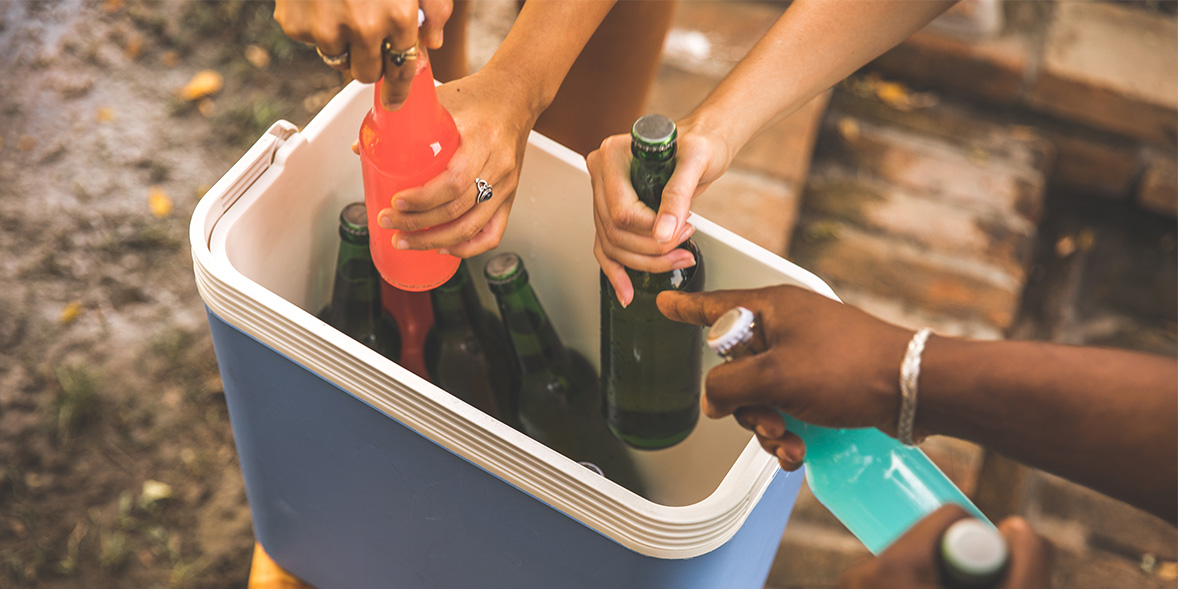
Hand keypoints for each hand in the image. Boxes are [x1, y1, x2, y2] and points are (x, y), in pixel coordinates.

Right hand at [274, 0, 451, 108]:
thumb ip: (435, 7)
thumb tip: (433, 43)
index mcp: (397, 17)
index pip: (402, 71)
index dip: (399, 90)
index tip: (395, 101)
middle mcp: (362, 29)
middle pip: (366, 73)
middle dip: (371, 59)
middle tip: (369, 34)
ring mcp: (325, 29)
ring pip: (337, 60)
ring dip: (343, 43)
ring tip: (344, 7)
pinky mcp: (295, 25)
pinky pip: (311, 40)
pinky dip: (316, 25)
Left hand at [373, 69, 535, 256]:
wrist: (515, 96)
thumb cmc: (476, 97)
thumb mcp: (440, 101)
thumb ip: (402, 122)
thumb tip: (360, 150)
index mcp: (482, 139)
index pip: (454, 181)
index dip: (423, 199)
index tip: (396, 202)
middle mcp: (498, 166)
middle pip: (458, 209)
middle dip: (418, 223)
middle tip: (389, 223)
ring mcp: (506, 185)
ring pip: (471, 226)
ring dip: (435, 240)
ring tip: (406, 241)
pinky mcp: (510, 196)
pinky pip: (492, 232)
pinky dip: (467, 246)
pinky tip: (444, 248)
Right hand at [588, 119, 731, 306]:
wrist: (702, 142)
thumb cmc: (699, 142)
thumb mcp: (695, 162)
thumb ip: (677, 196)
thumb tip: (664, 233)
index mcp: (612, 156)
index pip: (621, 211)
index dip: (651, 230)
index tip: (681, 229)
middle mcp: (601, 174)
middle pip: (615, 231)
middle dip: (652, 248)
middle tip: (684, 243)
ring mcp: (603, 194)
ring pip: (612, 244)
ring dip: (645, 261)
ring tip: (678, 257)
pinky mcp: (611, 211)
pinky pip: (606, 248)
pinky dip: (617, 272)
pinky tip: (626, 292)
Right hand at [657, 285, 915, 466]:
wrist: (912, 389)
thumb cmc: (850, 368)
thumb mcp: (775, 377)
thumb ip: (729, 387)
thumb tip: (714, 400)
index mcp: (772, 309)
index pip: (715, 306)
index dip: (686, 309)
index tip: (664, 302)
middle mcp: (788, 327)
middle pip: (736, 366)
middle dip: (745, 405)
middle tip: (766, 421)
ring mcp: (806, 355)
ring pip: (762, 394)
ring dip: (767, 425)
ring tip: (788, 442)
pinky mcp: (824, 382)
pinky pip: (789, 407)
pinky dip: (789, 431)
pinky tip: (799, 451)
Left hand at [841, 506, 1050, 588]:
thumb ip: (1027, 565)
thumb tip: (1016, 523)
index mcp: (894, 567)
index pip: (948, 518)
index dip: (983, 549)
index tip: (988, 584)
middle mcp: (858, 575)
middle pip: (929, 543)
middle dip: (957, 569)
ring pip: (912, 568)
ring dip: (937, 584)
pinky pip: (892, 584)